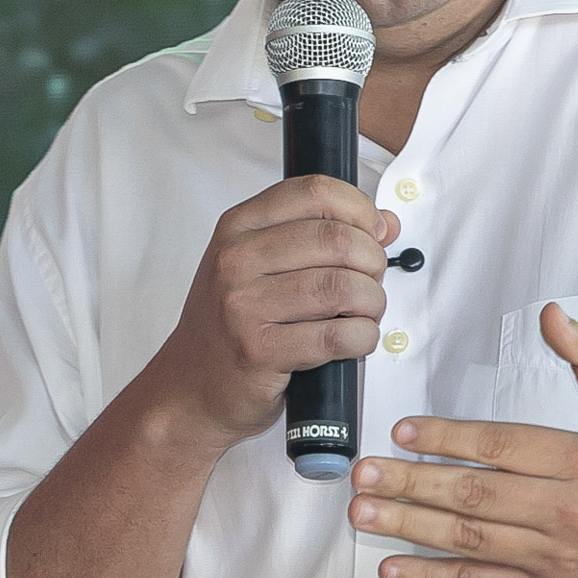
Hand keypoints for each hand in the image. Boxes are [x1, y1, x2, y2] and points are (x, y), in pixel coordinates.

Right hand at [144, 175, 399, 447]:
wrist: (192, 386)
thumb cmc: (234, 323)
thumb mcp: (265, 264)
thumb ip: (320, 235)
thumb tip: (385, 222)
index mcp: (238, 226)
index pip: (315, 191)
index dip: (359, 209)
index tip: (374, 232)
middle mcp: (236, 260)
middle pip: (336, 238)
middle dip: (373, 260)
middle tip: (372, 281)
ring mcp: (243, 305)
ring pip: (342, 287)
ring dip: (372, 302)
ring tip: (365, 312)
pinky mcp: (258, 350)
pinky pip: (337, 336)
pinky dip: (363, 337)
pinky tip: (356, 339)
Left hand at [349, 302, 577, 577]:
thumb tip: (553, 314)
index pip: (502, 445)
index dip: (448, 438)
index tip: (402, 432)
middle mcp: (563, 509)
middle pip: (475, 495)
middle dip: (412, 484)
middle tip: (363, 474)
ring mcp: (551, 555)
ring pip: (470, 541)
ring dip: (410, 528)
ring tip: (364, 514)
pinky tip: (395, 569)